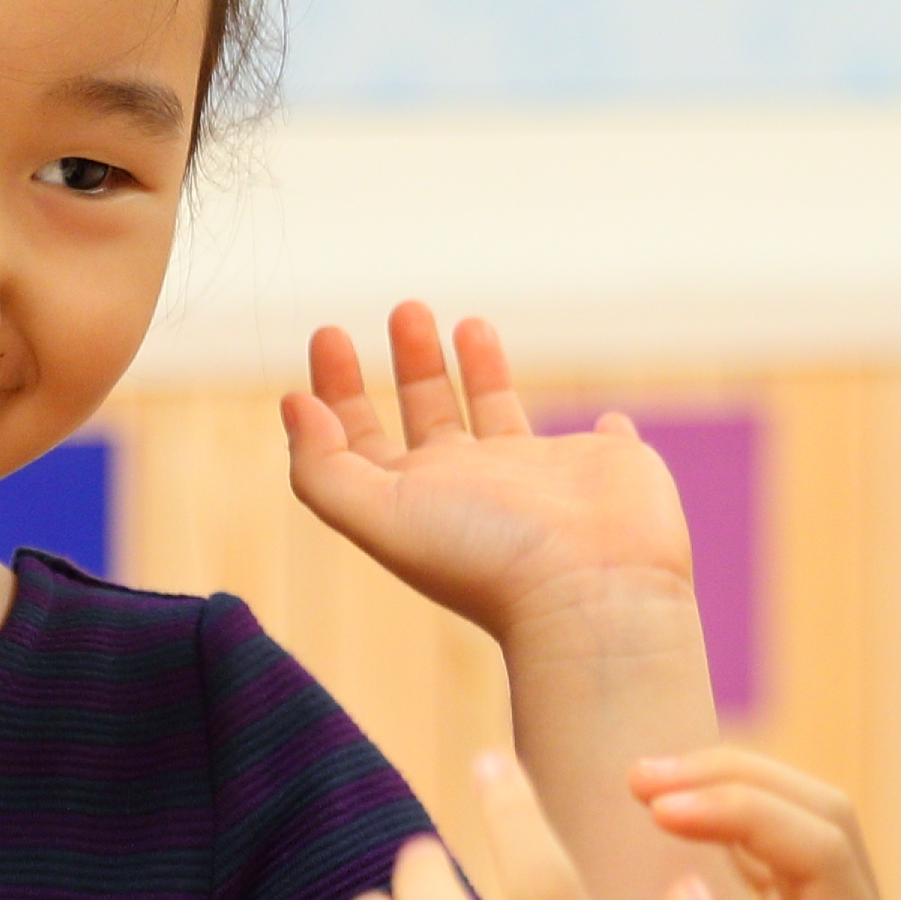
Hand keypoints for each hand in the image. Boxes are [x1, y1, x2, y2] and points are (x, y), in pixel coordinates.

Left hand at [282, 304, 693, 645]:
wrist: (592, 591)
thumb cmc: (485, 558)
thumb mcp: (381, 515)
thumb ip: (324, 467)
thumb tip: (294, 405)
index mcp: (417, 497)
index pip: (362, 439)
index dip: (338, 388)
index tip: (329, 333)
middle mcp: (475, 488)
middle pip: (430, 415)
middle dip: (412, 362)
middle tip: (405, 308)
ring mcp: (542, 479)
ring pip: (503, 414)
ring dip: (483, 370)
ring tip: (468, 321)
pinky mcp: (606, 467)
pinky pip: (603, 442)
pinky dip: (605, 429)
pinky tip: (605, 419)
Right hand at [635, 750, 900, 899]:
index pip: (817, 847)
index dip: (740, 809)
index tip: (657, 806)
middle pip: (815, 814)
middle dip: (733, 777)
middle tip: (638, 776)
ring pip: (793, 837)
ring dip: (725, 799)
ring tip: (640, 792)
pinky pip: (771, 878)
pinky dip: (719, 842)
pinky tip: (657, 849)